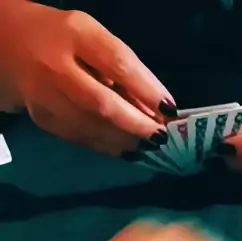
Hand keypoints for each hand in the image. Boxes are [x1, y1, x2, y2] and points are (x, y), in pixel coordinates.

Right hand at [0, 2, 175, 155]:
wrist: (7, 48)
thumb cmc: (61, 39)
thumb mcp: (91, 37)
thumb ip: (121, 67)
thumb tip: (155, 107)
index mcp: (75, 33)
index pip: (117, 63)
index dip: (146, 89)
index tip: (170, 108)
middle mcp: (57, 66)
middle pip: (103, 103)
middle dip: (137, 125)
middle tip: (160, 137)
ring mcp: (46, 96)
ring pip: (92, 127)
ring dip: (126, 140)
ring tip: (148, 145)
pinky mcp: (44, 120)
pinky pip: (82, 138)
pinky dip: (108, 146)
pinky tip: (127, 148)